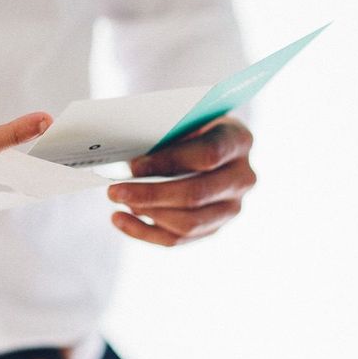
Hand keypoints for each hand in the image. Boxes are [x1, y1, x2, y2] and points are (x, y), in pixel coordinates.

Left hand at [107, 117, 255, 245]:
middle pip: (196, 194)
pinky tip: (118, 219)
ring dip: (146, 214)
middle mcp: (242, 178)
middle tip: (115, 190)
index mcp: (238, 141)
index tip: (133, 165)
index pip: (208, 155)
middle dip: (150, 194)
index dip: (169, 162)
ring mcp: (231, 208)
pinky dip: (143, 231)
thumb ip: (164, 135)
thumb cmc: (190, 127)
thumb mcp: (184, 119)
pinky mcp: (213, 228)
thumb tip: (128, 163)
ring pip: (188, 224)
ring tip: (117, 201)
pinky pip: (176, 239)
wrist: (208, 143)